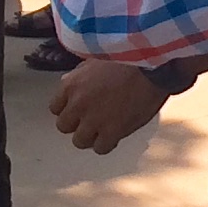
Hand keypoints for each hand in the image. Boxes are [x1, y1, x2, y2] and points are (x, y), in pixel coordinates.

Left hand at [50, 59, 172, 153]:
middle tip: (90, 120)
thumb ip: (78, 74)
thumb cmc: (128, 58)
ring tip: (103, 130)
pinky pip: (100, 148)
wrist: (152, 66)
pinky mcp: (112, 132)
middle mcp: (78, 104)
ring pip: (79, 141)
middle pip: (64, 127)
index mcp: (71, 85)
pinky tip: (115, 135)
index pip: (55, 108)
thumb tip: (67, 81)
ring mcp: (94, 120)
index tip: (77, 110)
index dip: (67, 110)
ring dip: (90, 137)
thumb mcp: (95, 59)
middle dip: (77, 124)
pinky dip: (107, 144)